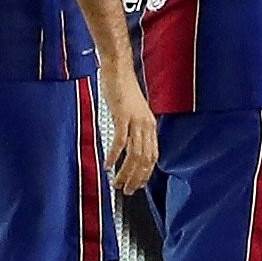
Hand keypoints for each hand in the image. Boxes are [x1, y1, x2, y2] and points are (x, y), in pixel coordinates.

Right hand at [101, 59, 157, 193]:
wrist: (118, 68)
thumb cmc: (122, 89)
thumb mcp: (132, 111)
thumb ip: (133, 127)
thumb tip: (128, 145)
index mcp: (150, 124)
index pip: (153, 155)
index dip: (146, 173)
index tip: (138, 185)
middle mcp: (146, 124)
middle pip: (146, 159)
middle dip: (137, 178)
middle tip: (127, 191)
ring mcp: (136, 120)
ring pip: (134, 154)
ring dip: (126, 172)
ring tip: (117, 183)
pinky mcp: (123, 115)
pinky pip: (120, 141)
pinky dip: (114, 155)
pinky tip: (108, 165)